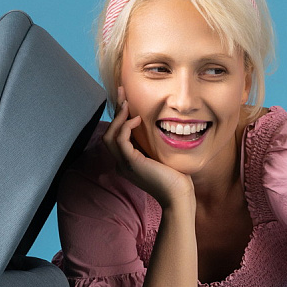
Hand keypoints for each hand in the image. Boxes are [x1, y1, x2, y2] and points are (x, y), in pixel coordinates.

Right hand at [103, 87, 194, 210]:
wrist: (178, 194)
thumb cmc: (175, 177)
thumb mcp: (159, 154)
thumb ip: (151, 143)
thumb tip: (152, 123)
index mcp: (127, 162)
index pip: (116, 137)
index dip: (119, 117)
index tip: (126, 100)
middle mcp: (122, 164)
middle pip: (108, 134)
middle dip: (115, 112)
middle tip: (122, 92)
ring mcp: (124, 165)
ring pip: (110, 136)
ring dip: (118, 117)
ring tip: (127, 103)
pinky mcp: (131, 163)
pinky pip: (120, 140)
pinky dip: (126, 127)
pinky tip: (137, 119)